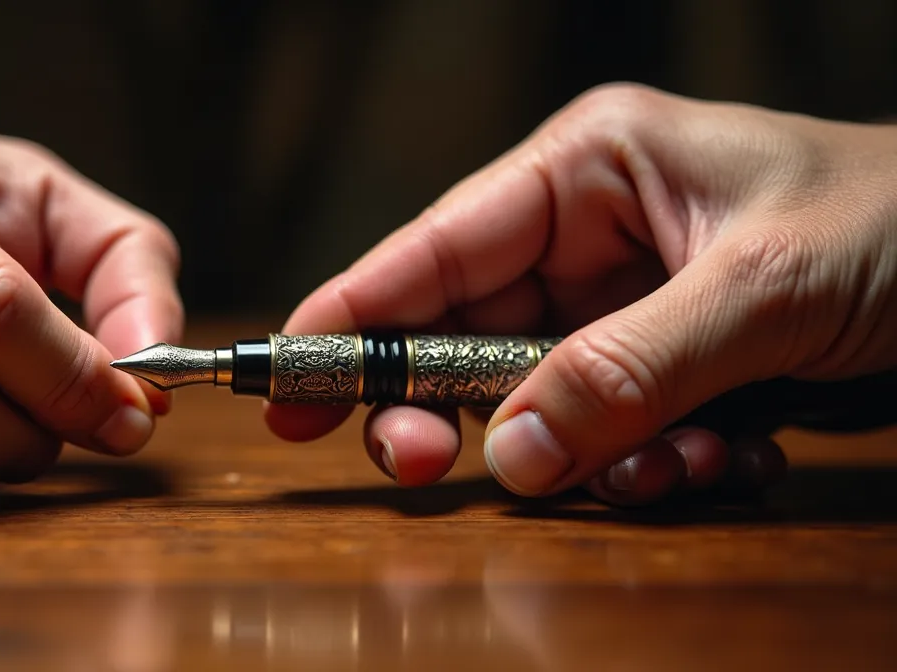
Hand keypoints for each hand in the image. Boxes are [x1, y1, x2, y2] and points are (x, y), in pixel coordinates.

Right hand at [266, 83, 896, 505]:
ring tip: (681, 465)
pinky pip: (613, 435)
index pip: (435, 246)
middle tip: (421, 467)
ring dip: (592, 456)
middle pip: (465, 338)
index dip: (350, 314)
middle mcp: (592, 237)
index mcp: (589, 170)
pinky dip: (656, 468)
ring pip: (540, 404)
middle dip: (454, 410)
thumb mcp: (761, 289)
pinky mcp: (667, 368)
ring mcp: (627, 308)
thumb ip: (627, 369)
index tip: (283, 380)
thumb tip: (506, 453)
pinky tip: (727, 461)